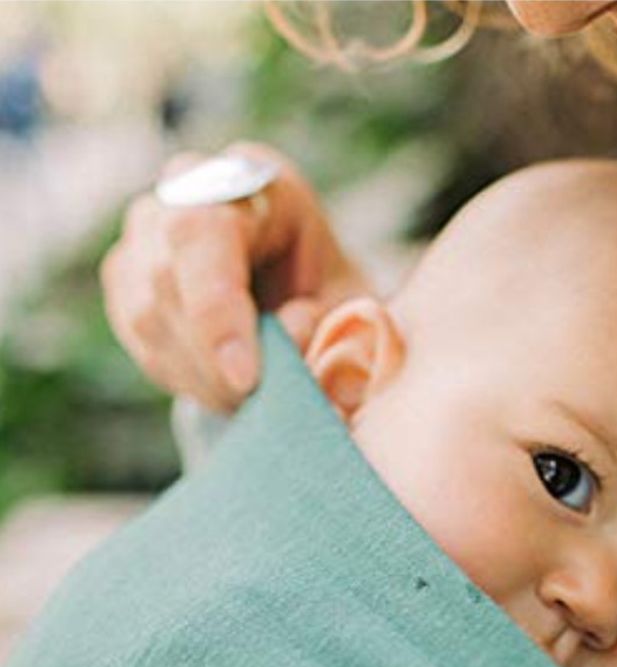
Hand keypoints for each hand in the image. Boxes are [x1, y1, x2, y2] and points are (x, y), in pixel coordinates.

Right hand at [101, 142, 370, 412]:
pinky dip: (185, 378)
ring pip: (146, 317)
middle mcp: (183, 191)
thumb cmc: (333, 293)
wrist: (305, 294)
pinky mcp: (126, 279)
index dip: (217, 311)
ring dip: (201, 377)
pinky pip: (141, 341)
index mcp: (250, 180)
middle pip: (165, 278)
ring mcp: (145, 234)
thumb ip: (335, 325)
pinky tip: (225, 386)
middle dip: (213, 360)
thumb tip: (292, 339)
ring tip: (253, 397)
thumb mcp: (354, 308)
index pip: (203, 233)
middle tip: (259, 399)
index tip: (245, 378)